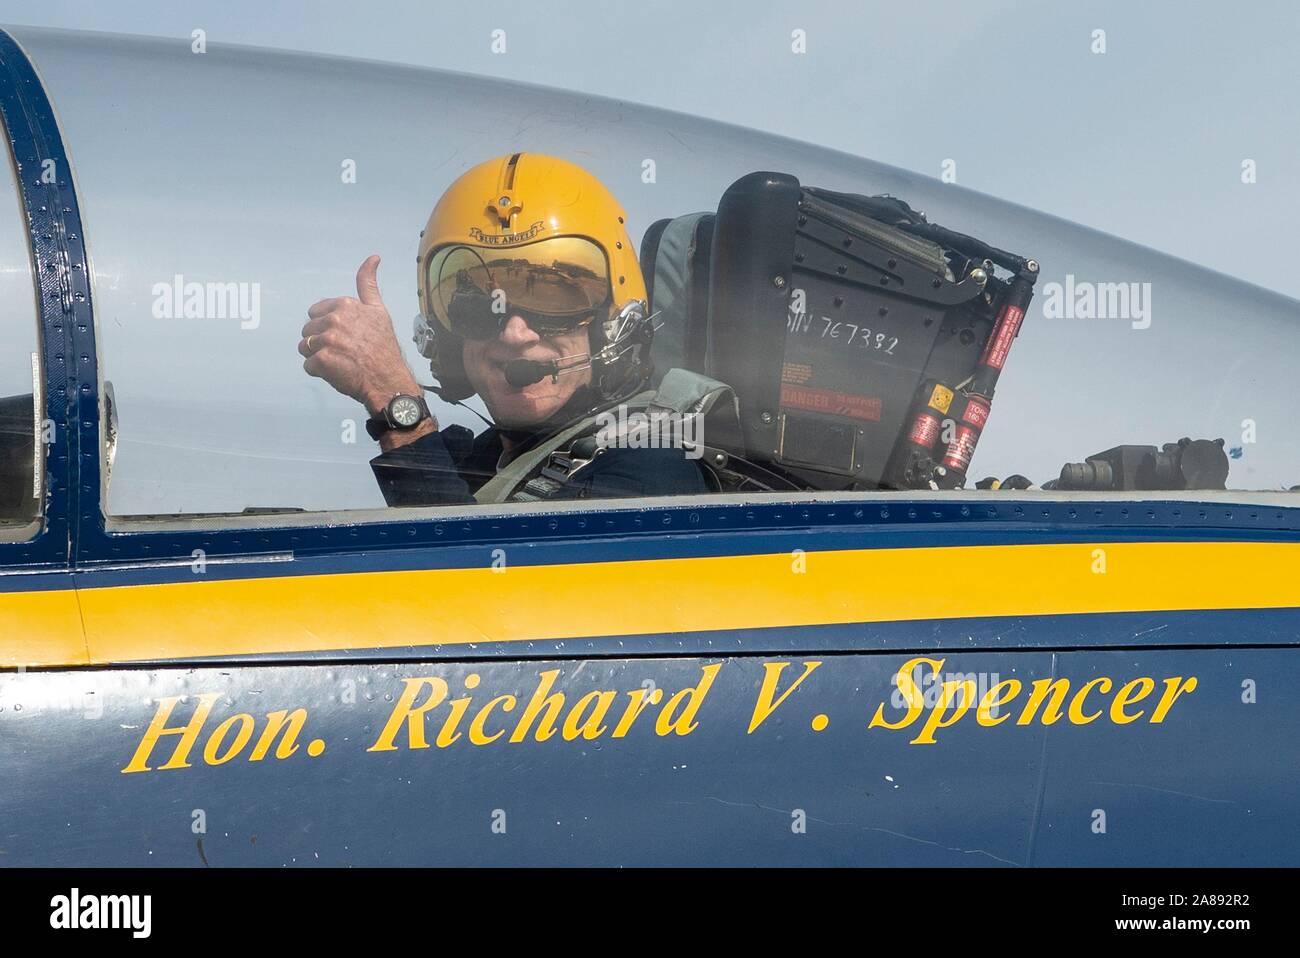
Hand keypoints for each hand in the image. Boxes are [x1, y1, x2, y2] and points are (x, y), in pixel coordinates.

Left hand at [300, 255, 424, 417]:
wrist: (389, 380)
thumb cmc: (384, 348)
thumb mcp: (378, 311)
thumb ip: (368, 284)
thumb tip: (373, 258)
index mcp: (345, 305)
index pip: (315, 312)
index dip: (327, 326)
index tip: (345, 336)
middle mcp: (335, 320)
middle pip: (308, 330)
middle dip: (320, 341)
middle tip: (343, 351)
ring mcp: (327, 341)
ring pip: (305, 347)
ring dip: (319, 357)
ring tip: (340, 362)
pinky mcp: (322, 361)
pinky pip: (308, 365)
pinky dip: (320, 372)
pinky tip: (337, 372)